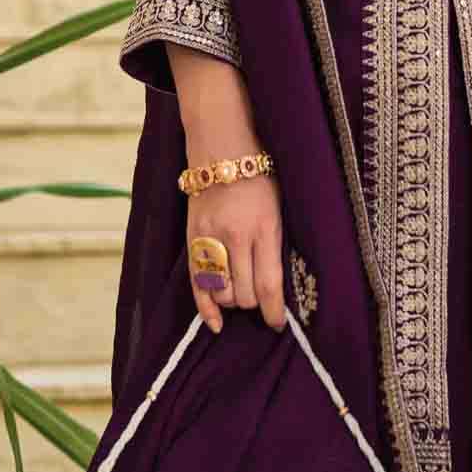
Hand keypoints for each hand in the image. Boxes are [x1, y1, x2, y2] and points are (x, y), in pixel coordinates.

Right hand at [187, 154, 285, 334]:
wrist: (221, 147)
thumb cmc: (260, 176)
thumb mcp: (279, 210)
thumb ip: (276, 246)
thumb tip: (277, 289)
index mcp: (264, 228)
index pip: (268, 285)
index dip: (273, 312)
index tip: (278, 323)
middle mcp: (235, 237)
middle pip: (244, 294)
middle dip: (253, 304)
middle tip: (259, 298)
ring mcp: (210, 237)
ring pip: (222, 292)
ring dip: (232, 299)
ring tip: (239, 290)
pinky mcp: (192, 236)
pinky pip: (196, 282)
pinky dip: (205, 307)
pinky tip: (215, 322)